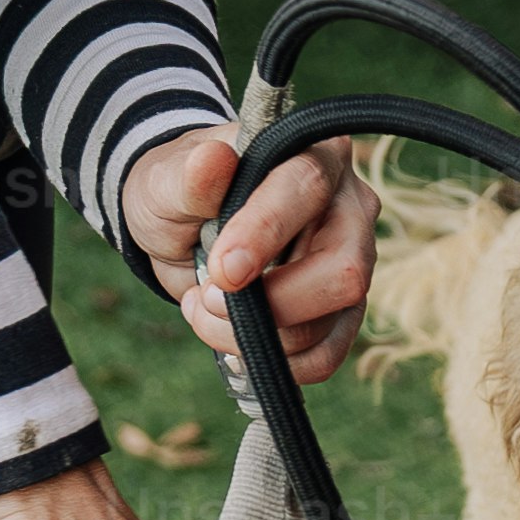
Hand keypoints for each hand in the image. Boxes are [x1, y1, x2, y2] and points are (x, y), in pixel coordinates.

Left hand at [119, 126, 374, 384]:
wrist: (183, 230)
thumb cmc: (181, 193)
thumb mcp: (167, 179)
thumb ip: (189, 176)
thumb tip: (212, 161)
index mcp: (313, 155)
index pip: (306, 189)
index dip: (264, 234)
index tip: (220, 270)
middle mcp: (349, 208)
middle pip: (343, 271)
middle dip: (272, 303)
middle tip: (209, 298)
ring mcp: (353, 264)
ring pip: (330, 321)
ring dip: (258, 337)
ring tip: (206, 311)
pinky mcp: (341, 311)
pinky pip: (327, 355)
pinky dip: (276, 364)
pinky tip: (235, 346)